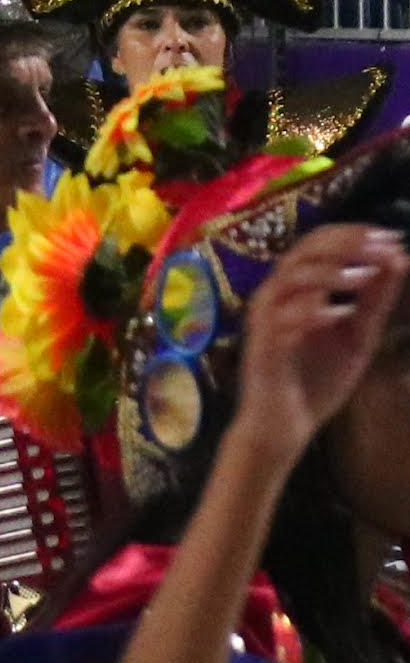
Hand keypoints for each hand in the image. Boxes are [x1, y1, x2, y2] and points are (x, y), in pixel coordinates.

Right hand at [225, 222, 408, 465]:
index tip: (390, 237)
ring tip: (365, 277)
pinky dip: (312, 313)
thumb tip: (397, 261)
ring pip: (290, 280)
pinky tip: (340, 315)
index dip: (352, 236)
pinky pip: (283, 322)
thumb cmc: (316, 380)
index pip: (317, 245)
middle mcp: (275, 297)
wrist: (284, 426)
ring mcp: (266, 321)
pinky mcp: (264, 348)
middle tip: (382, 247)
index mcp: (295, 290)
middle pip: (302, 253)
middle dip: (344, 246)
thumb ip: (373, 302)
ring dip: (329, 274)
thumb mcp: (357, 337)